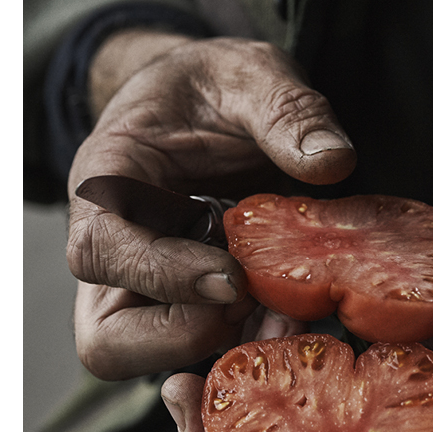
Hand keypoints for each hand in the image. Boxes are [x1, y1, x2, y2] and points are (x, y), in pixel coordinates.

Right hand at [66, 32, 354, 379]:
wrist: (206, 108)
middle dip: (182, 336)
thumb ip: (285, 110)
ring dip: (226, 347)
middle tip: (249, 301)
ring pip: (158, 356)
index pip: (102, 253)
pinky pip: (207, 347)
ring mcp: (150, 287)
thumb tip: (331, 162)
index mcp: (107, 187)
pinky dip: (250, 346)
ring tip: (290, 317)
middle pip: (107, 338)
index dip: (163, 275)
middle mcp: (118, 251)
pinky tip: (298, 319)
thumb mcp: (247, 75)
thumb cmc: (210, 88)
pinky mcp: (191, 303)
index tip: (232, 275)